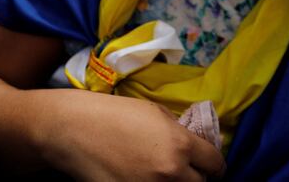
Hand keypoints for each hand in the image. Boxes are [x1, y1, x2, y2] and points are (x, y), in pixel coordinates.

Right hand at [41, 92, 225, 180]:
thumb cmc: (114, 114)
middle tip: (188, 171)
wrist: (73, 131)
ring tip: (165, 175)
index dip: (214, 164)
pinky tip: (144, 179)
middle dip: (197, 178)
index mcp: (180, 146)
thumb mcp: (156, 113)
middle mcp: (170, 173)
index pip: (215, 165)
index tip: (210, 165)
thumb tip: (195, 147)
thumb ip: (180, 132)